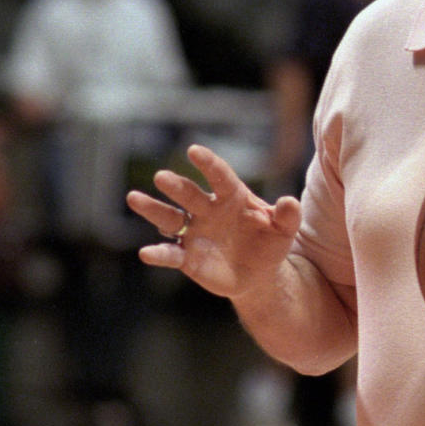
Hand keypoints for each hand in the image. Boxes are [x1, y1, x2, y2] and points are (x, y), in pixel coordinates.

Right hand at [125, 143, 300, 300]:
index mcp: (232, 196)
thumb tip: (290, 202)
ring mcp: (194, 232)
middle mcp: (208, 210)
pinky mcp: (187, 257)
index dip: (208, 163)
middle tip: (161, 177)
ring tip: (134, 198)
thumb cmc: (271, 243)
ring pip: (169, 218)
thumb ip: (288, 216)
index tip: (194, 151)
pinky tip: (146, 253)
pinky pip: (170, 253)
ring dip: (153, 209)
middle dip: (176, 186)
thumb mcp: (285, 230)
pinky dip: (158, 253)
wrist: (260, 274)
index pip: (219, 176)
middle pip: (189, 194)